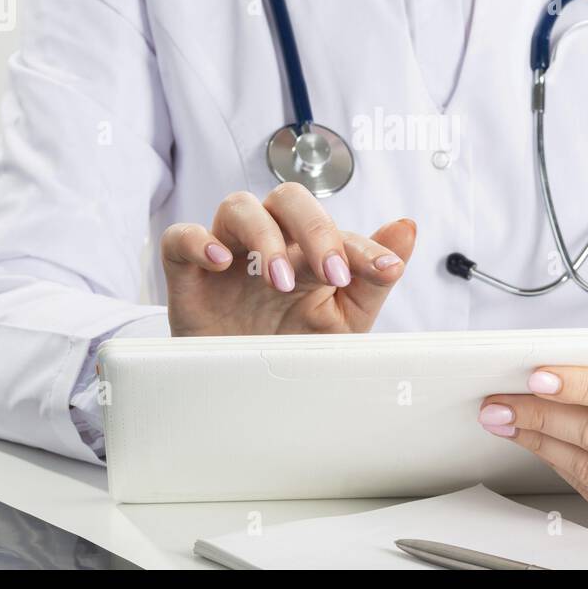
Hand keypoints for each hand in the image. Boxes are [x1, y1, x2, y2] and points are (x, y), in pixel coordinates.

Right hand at [159, 182, 415, 335]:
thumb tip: (407, 227)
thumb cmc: (291, 347)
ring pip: (238, 206)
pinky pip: (181, 236)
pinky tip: (219, 261)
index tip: (384, 270)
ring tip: (276, 280)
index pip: (336, 228)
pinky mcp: (186, 272)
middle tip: (329, 273)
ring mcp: (228, 253)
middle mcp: (270, 242)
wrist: (240, 390)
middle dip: (314, 229)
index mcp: (308, 250)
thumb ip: (373, 278)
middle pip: (288, 198)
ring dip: (264, 236)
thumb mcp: (342, 322)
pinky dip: (198, 240)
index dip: (363, 246)